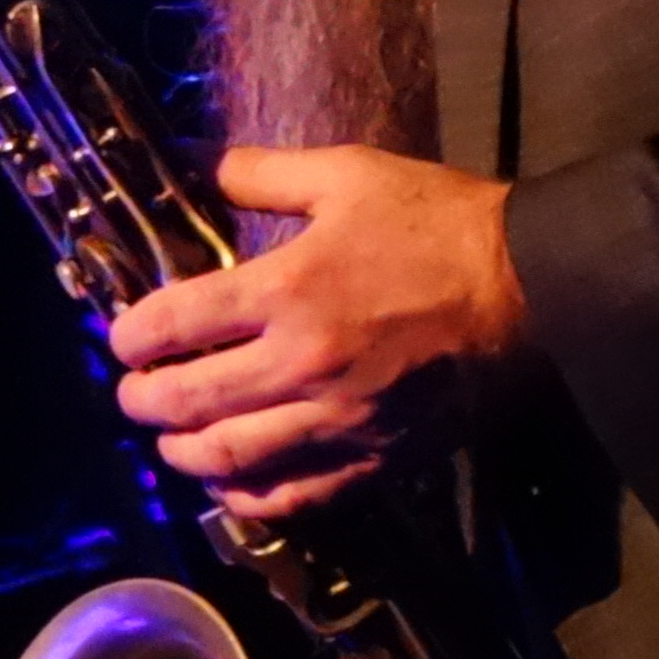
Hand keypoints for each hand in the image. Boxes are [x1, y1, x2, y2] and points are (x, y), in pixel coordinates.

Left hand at [100, 144, 526, 519]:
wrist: (534, 287)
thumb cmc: (438, 223)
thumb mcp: (346, 174)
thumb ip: (260, 174)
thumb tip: (193, 161)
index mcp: (290, 289)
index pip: (176, 322)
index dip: (132, 335)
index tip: (123, 337)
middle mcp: (304, 363)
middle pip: (190, 400)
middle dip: (142, 400)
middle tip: (131, 392)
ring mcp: (340, 420)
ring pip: (231, 458)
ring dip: (182, 453)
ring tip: (170, 439)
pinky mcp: (376, 457)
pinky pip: (295, 496)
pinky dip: (248, 497)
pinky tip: (228, 484)